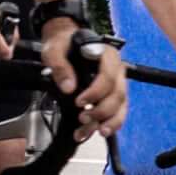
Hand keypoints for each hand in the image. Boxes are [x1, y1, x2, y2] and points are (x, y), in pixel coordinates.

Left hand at [41, 15, 128, 135]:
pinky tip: (95, 132)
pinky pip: (117, 112)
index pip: (109, 76)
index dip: (96, 92)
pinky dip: (108, 124)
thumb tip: (68, 87)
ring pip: (121, 106)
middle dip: (102, 111)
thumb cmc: (63, 43)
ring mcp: (117, 84)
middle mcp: (117, 70)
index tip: (79, 101)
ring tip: (92, 132)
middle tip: (83, 118)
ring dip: (108, 122)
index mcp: (107, 55)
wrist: (66, 43)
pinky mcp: (112, 95)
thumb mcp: (54, 49)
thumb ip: (60, 65)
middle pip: (118, 95)